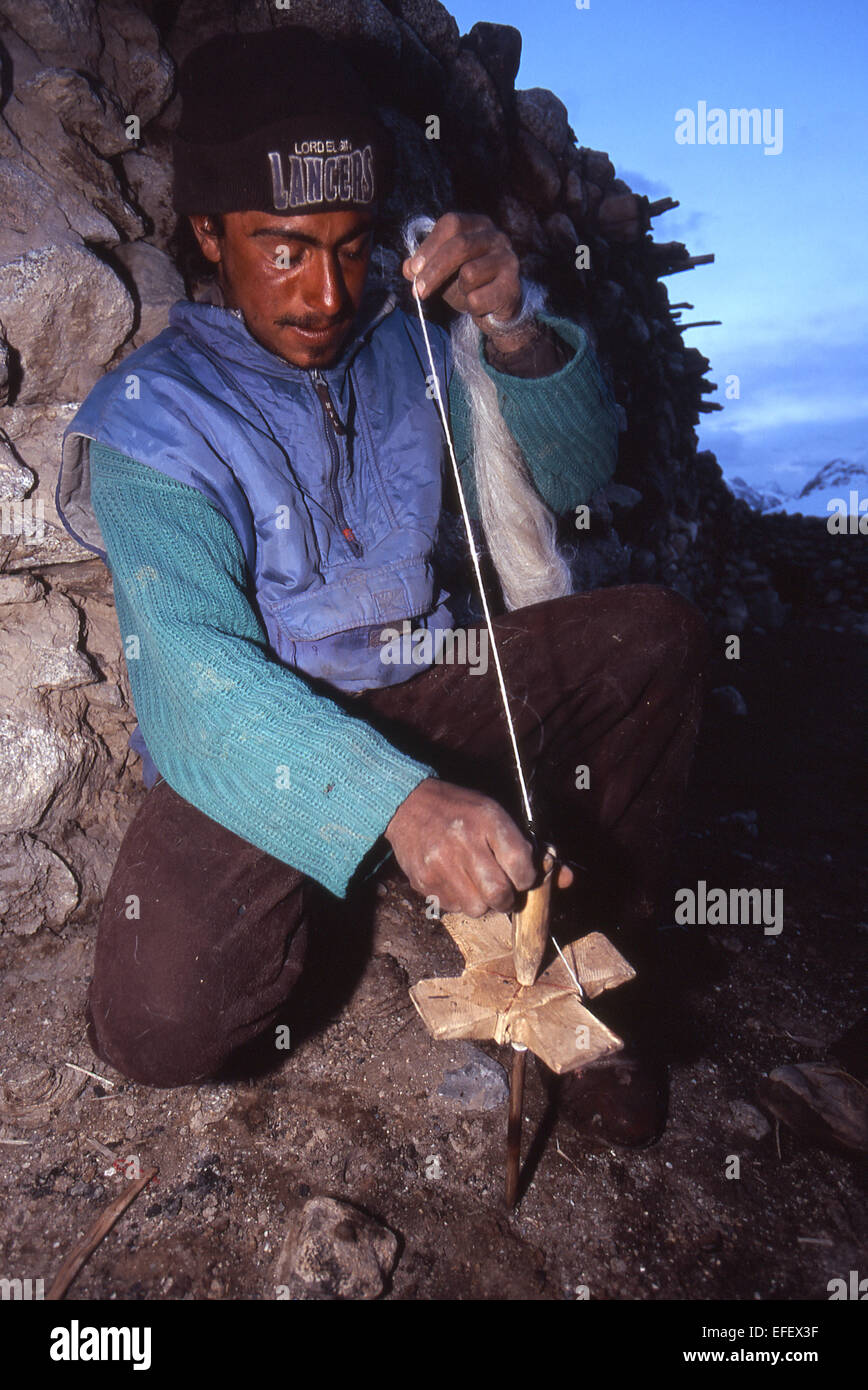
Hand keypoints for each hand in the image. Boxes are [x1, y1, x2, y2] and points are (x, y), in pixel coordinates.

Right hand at [384, 778, 572, 917]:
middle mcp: (463, 842)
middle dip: (507, 898)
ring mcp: (440, 864)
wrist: (407, 804)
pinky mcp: (423, 881)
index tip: (522, 875)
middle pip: (500, 895)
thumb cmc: (460, 810)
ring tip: (475, 882)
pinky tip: (454, 880)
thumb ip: (531, 849)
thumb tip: (568, 879)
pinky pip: (453, 908)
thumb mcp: (496, 816)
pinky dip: (459, 901)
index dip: (527, 878)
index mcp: (488, 819)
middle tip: (502, 889)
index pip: (522, 867)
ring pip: (477, 908)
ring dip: (482, 902)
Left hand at [402, 212, 522, 333]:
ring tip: (466, 294)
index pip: (451, 224)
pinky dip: (470, 307)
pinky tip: (478, 305)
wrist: (499, 308)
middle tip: (417, 292)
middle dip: (434, 271)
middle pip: (460, 245)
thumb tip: (406, 268)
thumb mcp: (443, 272)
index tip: (412, 270)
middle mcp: (496, 236)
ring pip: (469, 273)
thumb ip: (423, 267)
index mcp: (478, 225)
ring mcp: (508, 259)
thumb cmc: (469, 283)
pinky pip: (478, 298)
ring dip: (459, 290)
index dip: (429, 246)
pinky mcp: (512, 285)